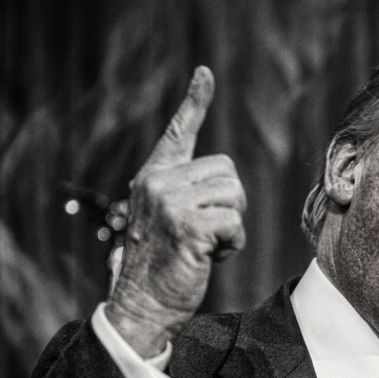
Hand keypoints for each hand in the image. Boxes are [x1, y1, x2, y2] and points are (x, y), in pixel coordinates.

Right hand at [106, 66, 245, 357]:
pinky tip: (209, 257)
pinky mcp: (187, 225)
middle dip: (229, 204)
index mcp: (154, 176)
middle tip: (206, 232)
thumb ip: (187, 194)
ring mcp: (170, 202)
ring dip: (231, 226)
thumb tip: (223, 182)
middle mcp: (158, 181)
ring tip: (204, 245)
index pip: (179, 132)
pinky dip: (232, 244)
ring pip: (234, 196)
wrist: (143, 303)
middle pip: (228, 172)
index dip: (195, 102)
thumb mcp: (169, 220)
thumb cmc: (163, 264)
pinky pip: (235, 223)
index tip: (205, 74)